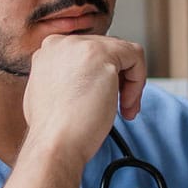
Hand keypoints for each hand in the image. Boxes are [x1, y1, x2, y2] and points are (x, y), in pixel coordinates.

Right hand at [22, 34, 146, 160]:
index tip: (104, 99)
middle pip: (107, 50)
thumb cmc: (56, 130)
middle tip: (122, 107)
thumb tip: (92, 77)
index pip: (88, 53)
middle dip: (119, 80)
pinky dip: (138, 80)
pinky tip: (126, 104)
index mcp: (48, 51)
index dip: (103, 77)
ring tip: (125, 109)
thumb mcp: (55, 94)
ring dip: (130, 83)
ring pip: (123, 52)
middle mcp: (62, 43)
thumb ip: (70, 77)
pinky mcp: (101, 54)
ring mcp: (80, 46)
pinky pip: (135, 56)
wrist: (54, 143)